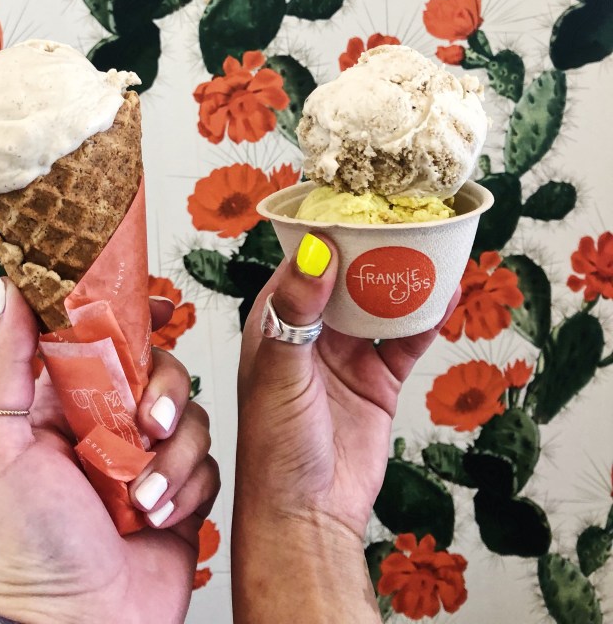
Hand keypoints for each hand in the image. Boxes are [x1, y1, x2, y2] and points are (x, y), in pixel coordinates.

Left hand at [0, 282, 218, 623]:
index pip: (101, 339)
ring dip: (173, 453)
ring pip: (190, 413)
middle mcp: (106, 427)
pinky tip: (158, 517)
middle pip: (158, 368)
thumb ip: (7, 362)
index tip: (157, 305)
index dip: (131, 316)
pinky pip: (208, 460)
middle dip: (163, 389)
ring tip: (143, 496)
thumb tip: (10, 290)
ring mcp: (145, 461)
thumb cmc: (24, 547)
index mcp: (61, 406)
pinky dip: (188, 485)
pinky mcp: (181, 493)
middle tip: (148, 423)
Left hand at [233, 234, 457, 622]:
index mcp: (276, 320)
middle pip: (348, 276)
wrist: (306, 516)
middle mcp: (311, 330)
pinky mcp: (379, 379)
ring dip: (403, 278)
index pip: (304, 262)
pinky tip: (445, 293)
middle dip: (374, 248)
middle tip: (405, 216)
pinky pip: (406, 339)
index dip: (329, 232)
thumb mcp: (280, 372)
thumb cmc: (274, 449)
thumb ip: (298, 312)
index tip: (358, 202)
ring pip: (380, 302)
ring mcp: (348, 353)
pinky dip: (426, 317)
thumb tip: (316, 252)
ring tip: (432, 244)